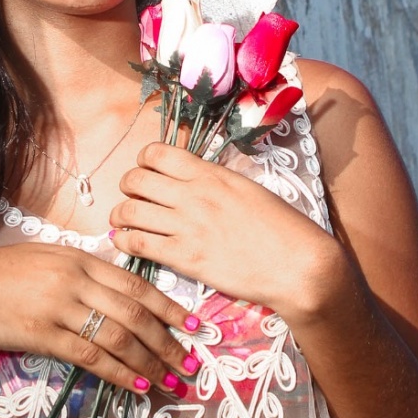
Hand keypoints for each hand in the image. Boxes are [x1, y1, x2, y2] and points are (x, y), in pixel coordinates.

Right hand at [0, 242, 200, 394]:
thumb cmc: (3, 273)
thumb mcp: (50, 258)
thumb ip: (87, 270)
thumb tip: (125, 290)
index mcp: (82, 259)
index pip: (137, 284)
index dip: (170, 307)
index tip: (195, 325)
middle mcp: (75, 280)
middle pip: (135, 313)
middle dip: (168, 341)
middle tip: (191, 363)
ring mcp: (59, 307)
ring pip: (118, 337)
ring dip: (150, 362)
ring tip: (171, 381)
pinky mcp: (42, 334)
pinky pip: (89, 356)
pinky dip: (118, 372)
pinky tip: (136, 385)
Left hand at [108, 142, 339, 316]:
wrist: (297, 264)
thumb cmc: (283, 228)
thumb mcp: (249, 190)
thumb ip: (217, 183)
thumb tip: (197, 182)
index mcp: (212, 175)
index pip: (157, 153)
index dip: (143, 161)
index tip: (147, 173)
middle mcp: (194, 195)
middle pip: (136, 179)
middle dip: (127, 187)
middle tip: (133, 198)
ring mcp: (187, 226)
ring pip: (129, 211)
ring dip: (120, 216)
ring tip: (124, 223)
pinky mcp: (185, 258)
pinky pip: (138, 244)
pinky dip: (125, 242)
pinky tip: (129, 245)